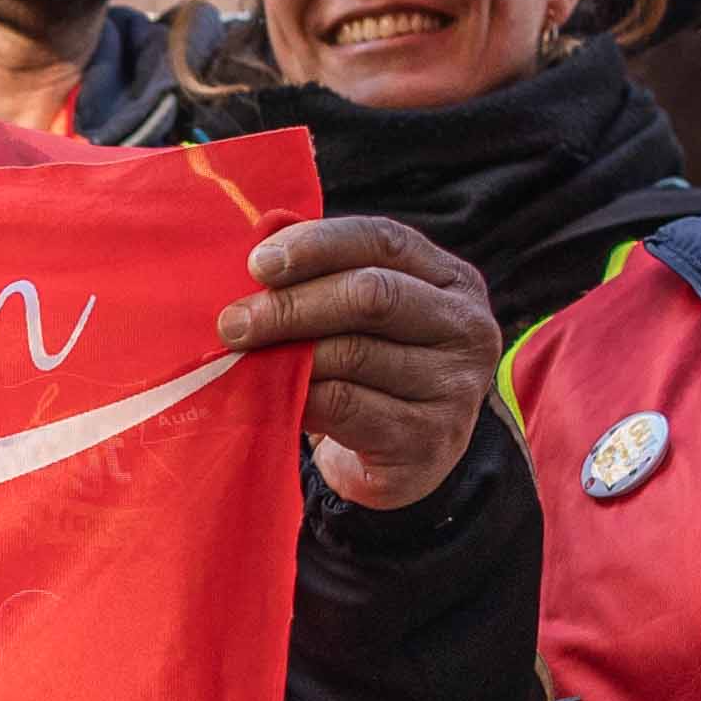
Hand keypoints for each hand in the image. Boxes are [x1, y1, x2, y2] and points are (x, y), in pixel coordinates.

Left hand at [218, 213, 496, 507]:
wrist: (398, 460)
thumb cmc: (372, 372)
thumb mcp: (361, 317)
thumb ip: (328, 276)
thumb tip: (265, 243)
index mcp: (453, 280)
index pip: (384, 240)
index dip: (317, 245)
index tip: (258, 264)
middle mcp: (467, 328)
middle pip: (370, 296)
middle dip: (291, 305)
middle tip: (233, 324)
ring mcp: (453, 387)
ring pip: (353, 354)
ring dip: (286, 356)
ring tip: (244, 362)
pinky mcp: (427, 440)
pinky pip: (346, 406)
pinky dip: (300, 397)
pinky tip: (274, 396)